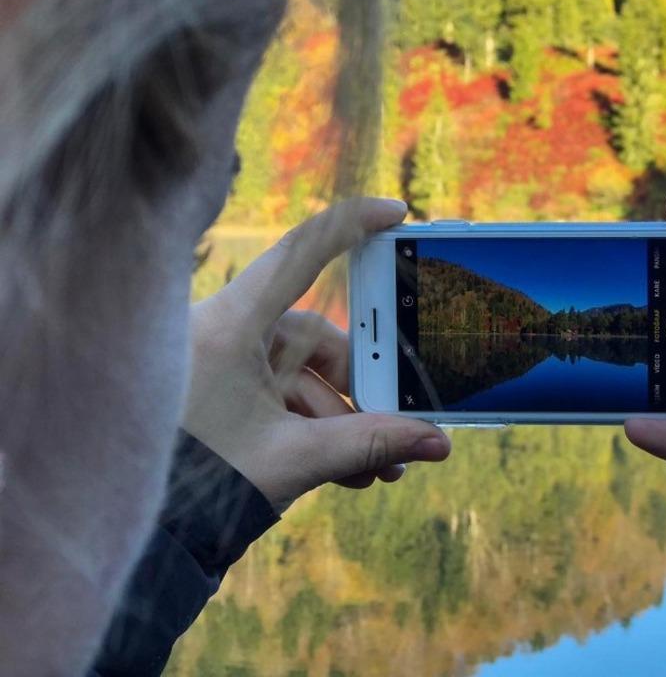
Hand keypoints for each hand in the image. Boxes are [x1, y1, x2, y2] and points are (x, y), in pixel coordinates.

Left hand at [184, 197, 450, 510]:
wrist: (147, 533)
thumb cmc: (202, 485)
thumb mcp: (297, 458)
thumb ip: (372, 443)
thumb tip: (437, 442)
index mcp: (231, 326)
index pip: (299, 254)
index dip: (351, 225)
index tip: (396, 212)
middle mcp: (224, 332)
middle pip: (315, 337)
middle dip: (360, 387)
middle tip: (400, 418)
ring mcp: (222, 362)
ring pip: (303, 375)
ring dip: (343, 420)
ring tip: (375, 466)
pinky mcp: (223, 390)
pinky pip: (283, 394)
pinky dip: (316, 426)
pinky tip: (347, 468)